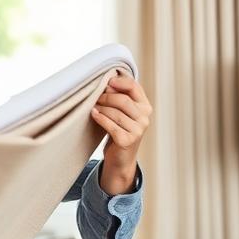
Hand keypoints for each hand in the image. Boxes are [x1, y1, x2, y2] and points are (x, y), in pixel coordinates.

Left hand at [91, 74, 152, 193]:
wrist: (120, 157)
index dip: (119, 82)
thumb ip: (120, 96)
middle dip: (105, 97)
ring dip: (100, 108)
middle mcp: (145, 118)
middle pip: (122, 100)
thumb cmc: (119, 129)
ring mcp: (138, 130)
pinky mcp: (127, 140)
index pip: (134, 87)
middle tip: (94, 97)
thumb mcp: (122, 112)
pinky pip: (111, 125)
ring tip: (93, 107)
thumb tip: (108, 81)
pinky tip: (93, 114)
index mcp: (145, 107)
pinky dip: (100, 118)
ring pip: (115, 112)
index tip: (107, 82)